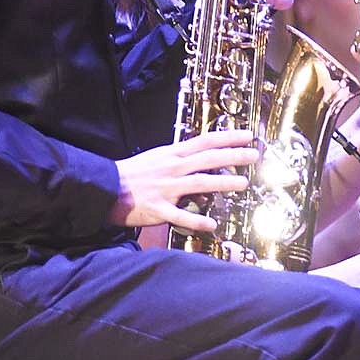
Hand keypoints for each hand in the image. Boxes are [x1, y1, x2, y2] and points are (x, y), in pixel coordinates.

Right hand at [108, 130, 259, 230]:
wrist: (104, 188)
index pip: (205, 141)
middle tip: (254, 154)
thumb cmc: (133, 174)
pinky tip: (212, 224)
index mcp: (172, 154)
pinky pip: (180, 215)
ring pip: (199, 183)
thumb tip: (203, 159)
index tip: (247, 135)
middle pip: (208, 158)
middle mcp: (172, 168)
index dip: (228, 137)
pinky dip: (196, 220)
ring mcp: (166, 188)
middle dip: (233, 156)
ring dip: (223, 183)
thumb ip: (180, 159)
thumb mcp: (158, 158)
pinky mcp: (158, 209)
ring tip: (243, 184)